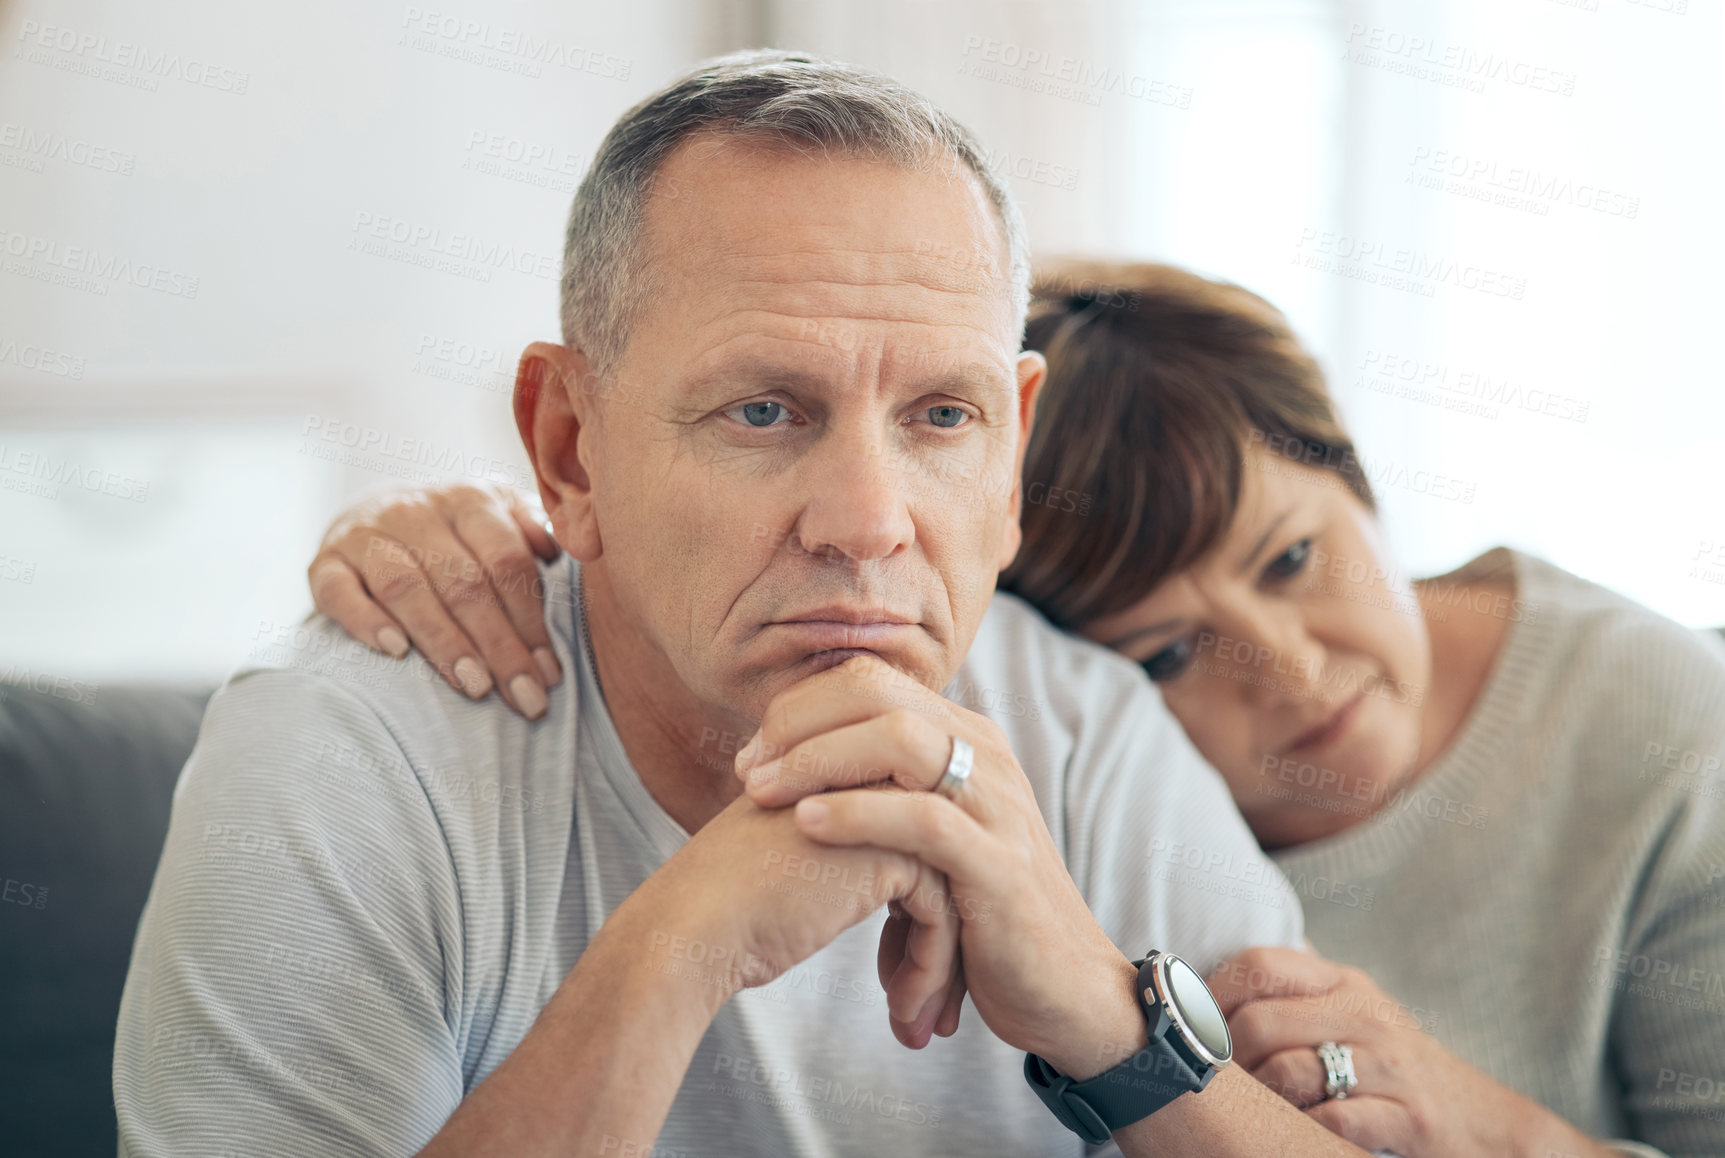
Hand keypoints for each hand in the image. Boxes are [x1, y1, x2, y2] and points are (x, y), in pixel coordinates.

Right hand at [308, 484, 560, 716]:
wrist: (371, 512)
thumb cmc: (454, 533)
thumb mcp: (499, 517)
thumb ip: (532, 530)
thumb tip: (557, 551)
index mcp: (469, 499)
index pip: (506, 562)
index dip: (531, 620)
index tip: (549, 674)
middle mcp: (416, 510)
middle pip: (463, 581)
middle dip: (499, 646)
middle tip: (523, 698)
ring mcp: (366, 534)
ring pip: (406, 587)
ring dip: (443, 641)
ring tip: (474, 687)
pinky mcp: (324, 562)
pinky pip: (338, 591)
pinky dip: (365, 620)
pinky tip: (396, 652)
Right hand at [626, 791, 963, 1048]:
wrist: (692, 929)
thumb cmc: (728, 912)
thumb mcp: (798, 865)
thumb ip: (845, 857)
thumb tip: (903, 899)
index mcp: (845, 780)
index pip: (916, 847)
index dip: (923, 915)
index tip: (918, 972)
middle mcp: (869, 784)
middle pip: (942, 864)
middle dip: (947, 943)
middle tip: (940, 1007)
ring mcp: (883, 809)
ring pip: (950, 890)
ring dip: (940, 965)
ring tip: (921, 1022)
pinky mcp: (892, 846)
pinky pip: (940, 912)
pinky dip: (928, 969)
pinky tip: (902, 1010)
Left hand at [738, 653, 1144, 1077]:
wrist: (1064, 989)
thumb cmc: (984, 915)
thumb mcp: (933, 837)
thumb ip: (887, 796)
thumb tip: (802, 776)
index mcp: (966, 739)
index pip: (871, 680)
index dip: (802, 707)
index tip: (753, 754)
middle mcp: (985, 756)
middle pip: (878, 692)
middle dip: (799, 722)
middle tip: (747, 772)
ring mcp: (997, 806)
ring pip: (900, 740)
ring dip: (817, 758)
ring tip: (763, 794)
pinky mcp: (999, 865)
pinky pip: (923, 820)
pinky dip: (858, 814)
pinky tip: (808, 824)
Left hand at [1207, 947, 1616, 1157]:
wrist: (1488, 1124)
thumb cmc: (1396, 1070)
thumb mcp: (1352, 1016)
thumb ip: (1295, 998)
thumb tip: (1207, 989)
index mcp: (1344, 983)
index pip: (1258, 963)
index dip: (1212, 995)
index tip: (1195, 1031)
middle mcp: (1366, 1013)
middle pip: (1260, 1023)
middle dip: (1228, 1063)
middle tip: (1223, 1089)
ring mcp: (1390, 1064)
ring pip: (1289, 1072)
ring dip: (1264, 1103)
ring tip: (1261, 1115)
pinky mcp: (1411, 1116)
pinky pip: (1333, 1119)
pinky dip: (1306, 1131)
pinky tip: (1303, 1135)